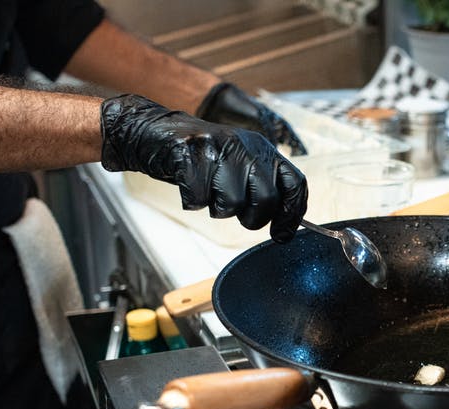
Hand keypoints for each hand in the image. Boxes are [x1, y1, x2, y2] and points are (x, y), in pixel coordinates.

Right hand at [100, 95, 306, 242]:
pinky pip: (199, 198)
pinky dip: (191, 201)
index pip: (294, 183)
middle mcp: (245, 145)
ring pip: (232, 203)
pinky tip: (187, 185)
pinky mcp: (190, 152)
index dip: (292, 214)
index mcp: (262, 149)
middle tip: (234, 210)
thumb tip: (286, 227)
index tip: (282, 234)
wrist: (154, 132)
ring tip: (207, 191)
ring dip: (216, 208)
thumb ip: (262, 189)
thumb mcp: (239, 167)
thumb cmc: (200, 159)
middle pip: (266, 200)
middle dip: (251, 218)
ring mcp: (218, 147)